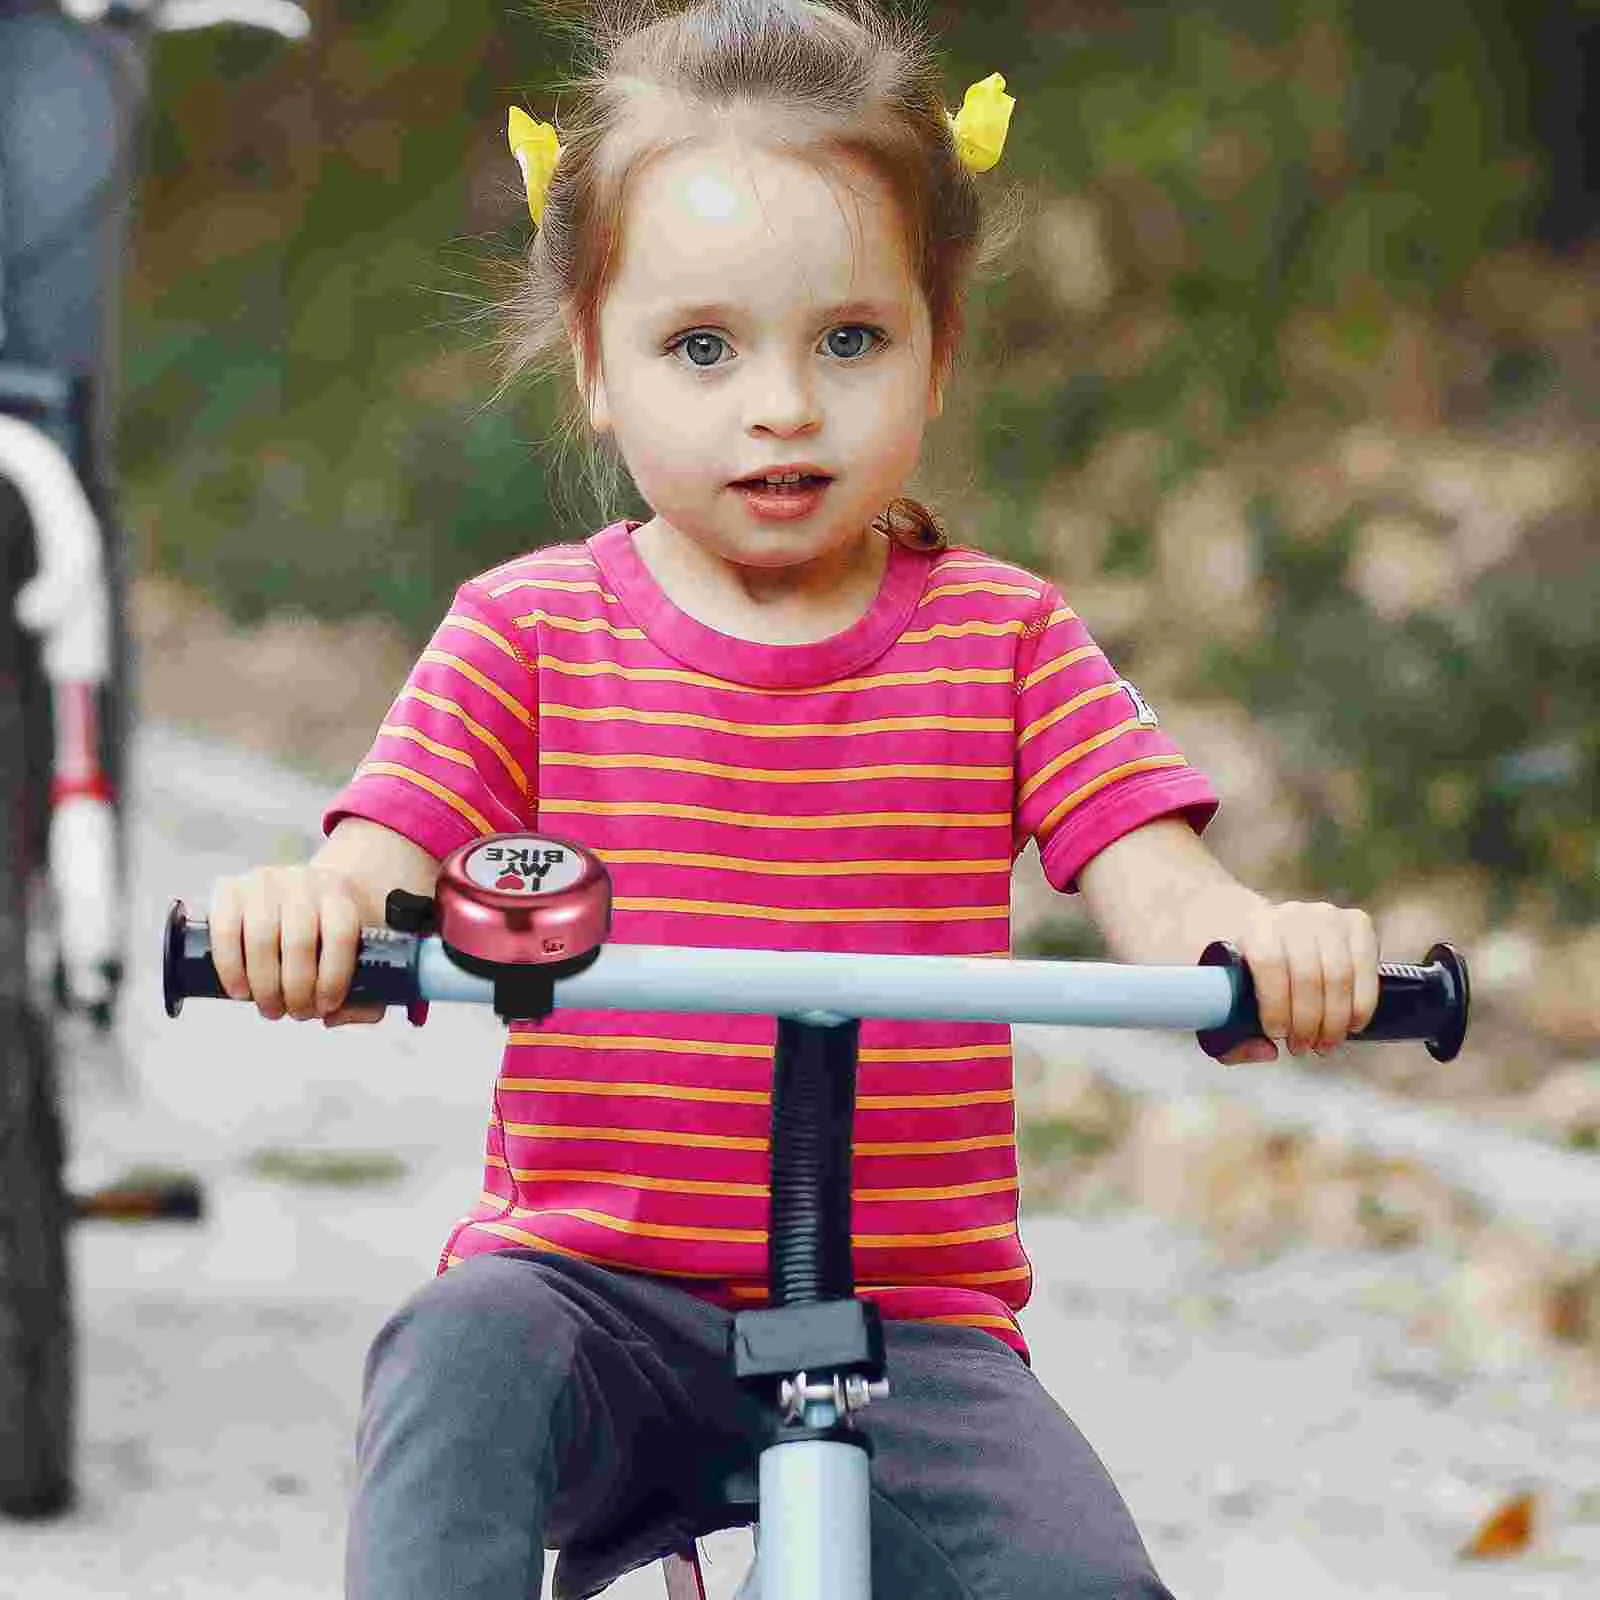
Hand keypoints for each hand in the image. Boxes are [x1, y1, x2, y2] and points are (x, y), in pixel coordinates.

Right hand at [208, 864, 385, 1025]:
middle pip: (298, 942)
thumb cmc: (333, 931)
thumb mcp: (363, 954)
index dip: (333, 979)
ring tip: (271, 1008)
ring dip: (264, 986)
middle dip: (296, 991)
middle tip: (297, 1013)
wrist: (309, 891)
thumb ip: (365, 996)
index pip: (340, 935)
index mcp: (341, 894)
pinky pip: (225, 931)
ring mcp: (264, 882)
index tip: (327, 1006)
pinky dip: (230, 968)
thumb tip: (332, 1017)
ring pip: (260, 939)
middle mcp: (304, 882)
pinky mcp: (230, 889)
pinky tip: (241, 992)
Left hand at [1216, 899, 1380, 1065]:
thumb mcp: (1219, 996)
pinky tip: (1351, 1024)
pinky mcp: (1356, 922)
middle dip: (1308, 1022)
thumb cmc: (1239, 967)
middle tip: (1303, 1047)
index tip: (1276, 1034)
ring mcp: (1327, 916)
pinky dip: (1362, 1003)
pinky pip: (1367, 968)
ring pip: (1340, 975)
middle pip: (1309, 975)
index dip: (1276, 1005)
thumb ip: (1230, 1034)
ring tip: (1325, 1043)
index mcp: (1252, 925)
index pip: (1269, 962)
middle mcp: (1291, 914)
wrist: (1261, 927)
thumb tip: (1268, 1051)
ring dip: (1336, 1019)